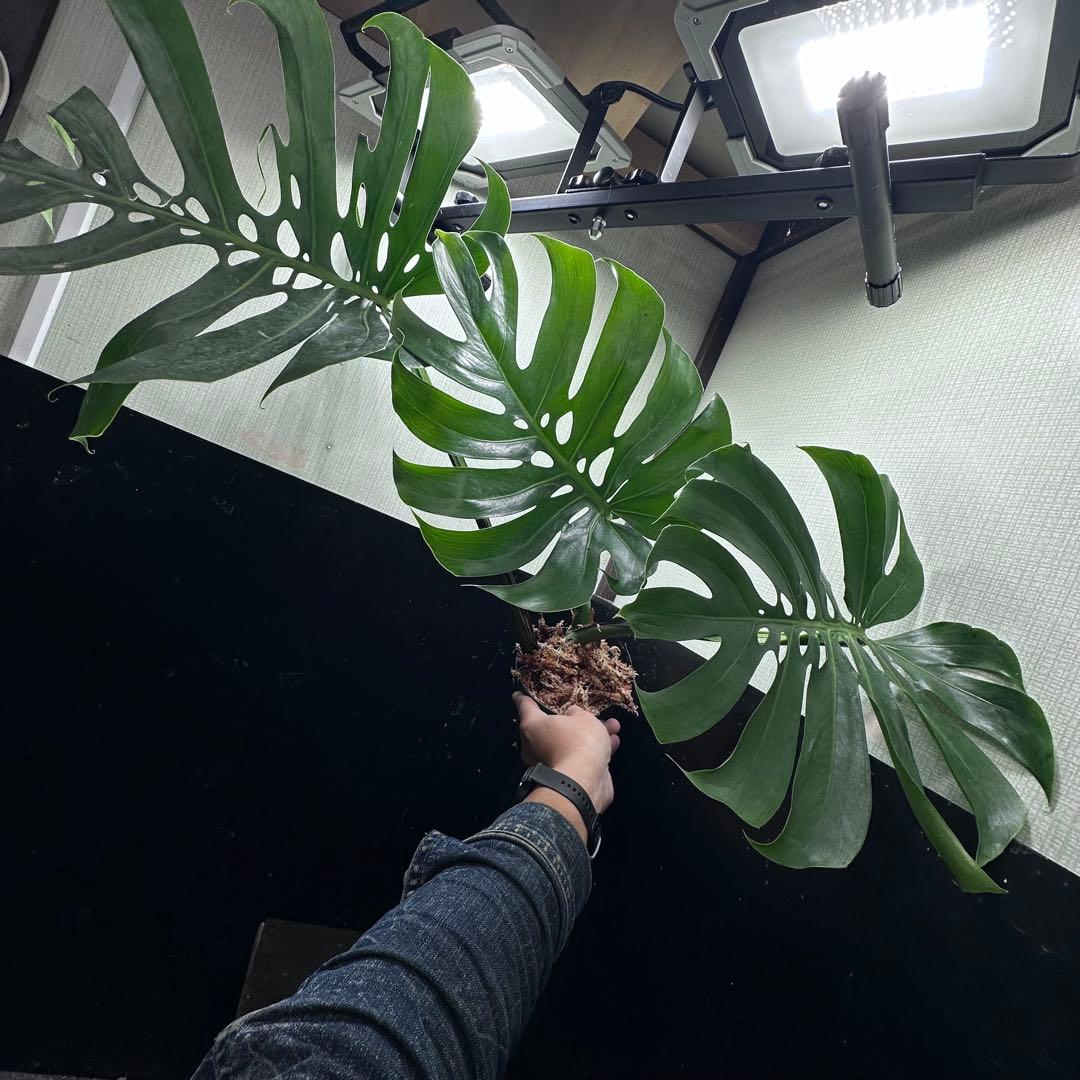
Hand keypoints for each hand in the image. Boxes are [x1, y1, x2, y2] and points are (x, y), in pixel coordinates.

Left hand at [514, 692, 620, 841]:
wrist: (582, 782)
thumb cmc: (577, 741)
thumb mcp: (582, 717)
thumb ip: (577, 714)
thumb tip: (571, 715)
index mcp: (532, 726)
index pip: (525, 707)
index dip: (523, 699)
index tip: (518, 694)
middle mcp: (536, 745)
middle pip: (553, 727)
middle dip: (575, 721)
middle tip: (589, 714)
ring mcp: (551, 763)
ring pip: (572, 743)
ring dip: (592, 735)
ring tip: (612, 726)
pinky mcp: (567, 777)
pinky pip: (580, 758)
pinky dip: (595, 750)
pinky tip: (614, 742)